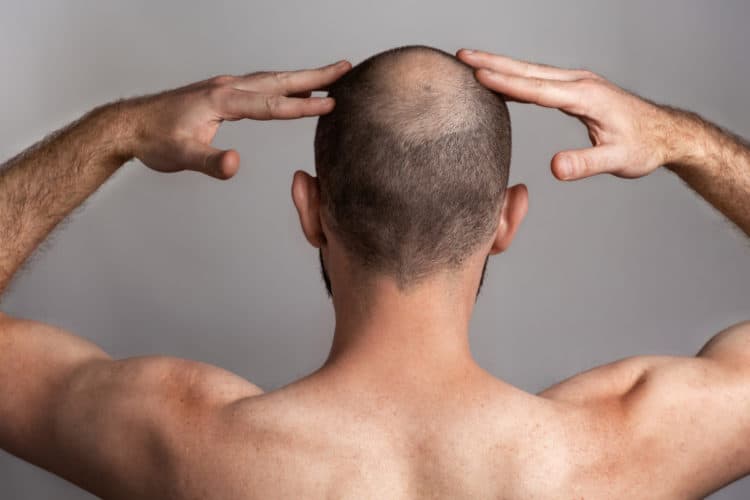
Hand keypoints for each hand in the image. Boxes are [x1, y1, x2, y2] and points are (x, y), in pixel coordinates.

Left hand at [124, 60, 351, 179]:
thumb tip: (236, 164)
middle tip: (346, 69)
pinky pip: (261, 85)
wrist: (130, 125)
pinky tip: (290, 88)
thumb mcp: (181, 156)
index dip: (303, 105)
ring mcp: (225, 87)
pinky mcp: (222, 93)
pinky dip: (282, 84)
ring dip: (302, 77)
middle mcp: (228, 87)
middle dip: (315, 75)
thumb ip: (210, 162)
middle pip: (279, 81)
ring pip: (271, 80)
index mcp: (223, 100)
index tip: (333, 103)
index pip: (272, 105)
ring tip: (329, 77)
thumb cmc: (154, 140)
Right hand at [457, 49, 680, 180]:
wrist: (665, 134)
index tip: (479, 75)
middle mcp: (579, 83)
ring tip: (471, 62)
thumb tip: (555, 168)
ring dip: (500, 66)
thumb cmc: (643, 147)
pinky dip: (515, 78)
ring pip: (531, 71)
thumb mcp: (618, 160)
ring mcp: (577, 83)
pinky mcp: (575, 89)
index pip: (538, 89)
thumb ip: (586, 163)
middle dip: (494, 63)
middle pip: (528, 71)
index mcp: (586, 97)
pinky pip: (538, 80)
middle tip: (462, 56)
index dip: (507, 83)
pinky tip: (500, 81)